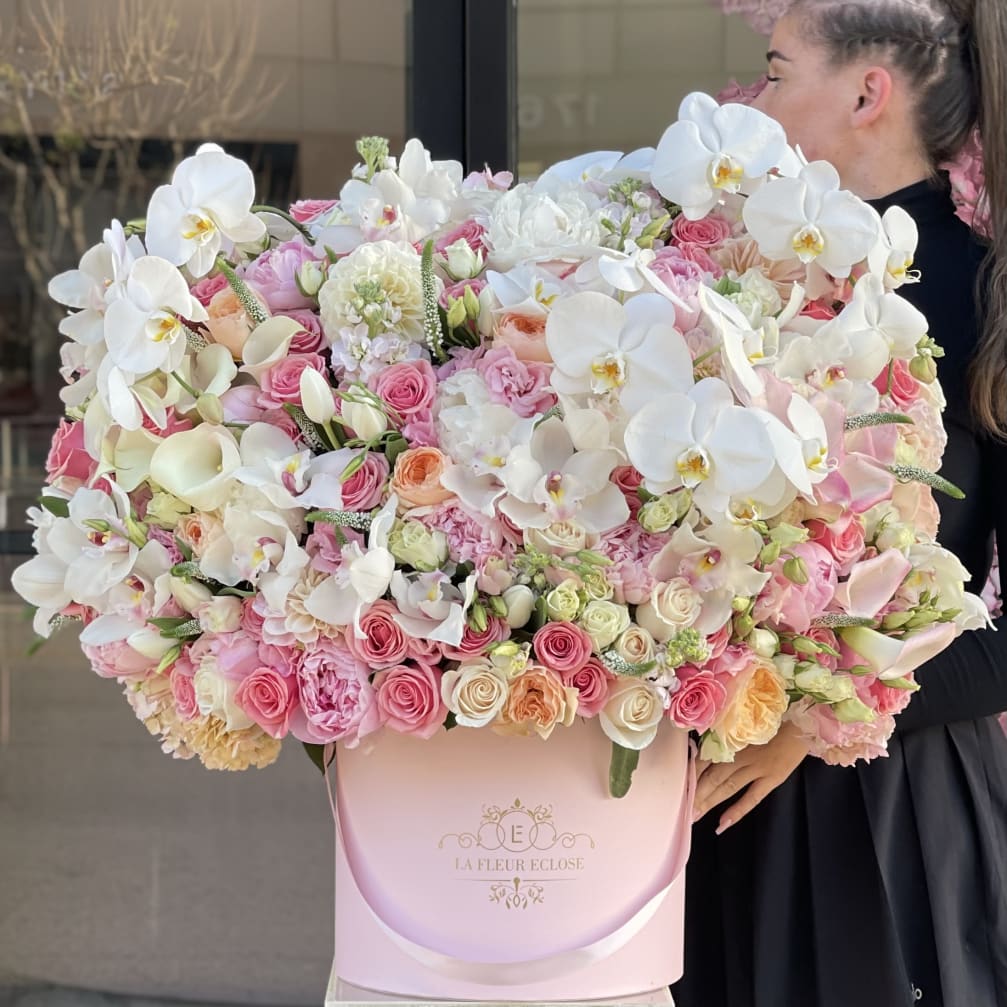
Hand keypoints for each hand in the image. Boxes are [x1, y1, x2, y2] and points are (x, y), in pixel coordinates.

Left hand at [692, 722, 808, 834]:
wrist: (805, 720)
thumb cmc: (775, 716)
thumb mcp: (746, 720)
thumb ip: (728, 733)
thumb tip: (705, 743)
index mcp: (733, 738)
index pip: (706, 758)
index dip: (692, 772)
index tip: (679, 783)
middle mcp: (742, 754)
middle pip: (713, 776)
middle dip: (696, 792)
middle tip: (682, 807)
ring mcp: (758, 767)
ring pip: (728, 788)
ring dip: (710, 802)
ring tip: (694, 816)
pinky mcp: (773, 778)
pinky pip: (752, 798)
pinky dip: (737, 811)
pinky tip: (723, 824)